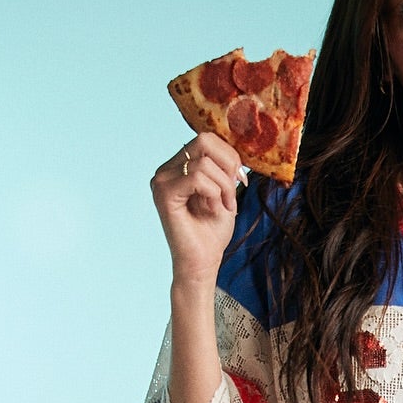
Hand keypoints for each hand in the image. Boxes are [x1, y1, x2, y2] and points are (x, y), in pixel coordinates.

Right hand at [150, 132, 243, 286]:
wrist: (202, 263)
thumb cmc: (212, 233)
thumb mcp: (225, 193)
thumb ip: (226, 168)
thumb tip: (235, 152)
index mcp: (179, 167)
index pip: (206, 139)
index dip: (230, 155)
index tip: (241, 181)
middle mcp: (166, 170)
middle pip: (203, 140)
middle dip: (228, 164)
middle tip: (235, 191)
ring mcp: (162, 180)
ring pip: (204, 162)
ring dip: (223, 186)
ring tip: (222, 207)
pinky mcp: (164, 194)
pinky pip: (197, 178)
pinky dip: (213, 194)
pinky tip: (212, 210)